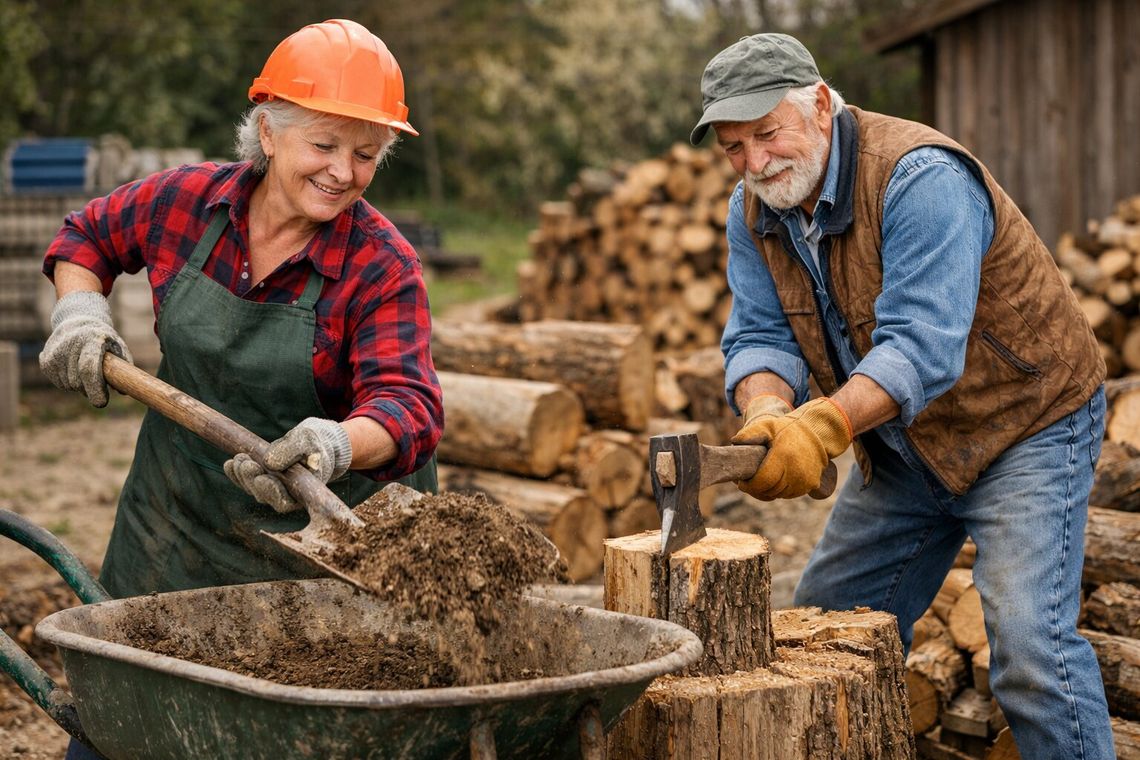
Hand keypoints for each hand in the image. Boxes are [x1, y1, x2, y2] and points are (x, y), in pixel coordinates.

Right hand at [39, 291, 132, 407]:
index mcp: (92, 339)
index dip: (95, 388)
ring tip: (86, 371)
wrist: (78, 322)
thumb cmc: (104, 340)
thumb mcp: (119, 348)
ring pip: (68, 385)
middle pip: (78, 381)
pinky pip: (59, 383)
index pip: (88, 368)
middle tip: (100, 385)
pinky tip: (74, 369)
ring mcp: (54, 352)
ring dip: (80, 386)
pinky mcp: (45, 360)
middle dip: (90, 389)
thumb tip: (123, 391)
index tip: (102, 403)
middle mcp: (70, 343)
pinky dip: (69, 383)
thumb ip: (124, 368)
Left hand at [223, 418, 351, 511]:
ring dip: (243, 475)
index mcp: (302, 493)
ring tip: (239, 458)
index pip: (285, 502)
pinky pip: (245, 481)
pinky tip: (229, 464)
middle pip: (264, 496)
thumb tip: (268, 463)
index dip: (271, 493)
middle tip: (247, 464)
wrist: (312, 445)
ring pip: (253, 488)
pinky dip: (236, 473)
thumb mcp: (306, 441)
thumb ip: (291, 450)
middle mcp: (286, 496)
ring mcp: (272, 490)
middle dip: (252, 480)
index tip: (262, 478)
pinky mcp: (261, 481)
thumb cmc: (312, 445)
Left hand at [731, 397, 851, 499]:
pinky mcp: (811, 485)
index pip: (762, 482)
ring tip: (761, 479)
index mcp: (783, 457)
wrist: (817, 433)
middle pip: (769, 491)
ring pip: (778, 494)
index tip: (741, 482)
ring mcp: (805, 480)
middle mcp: (796, 472)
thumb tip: (734, 442)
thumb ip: (751, 433)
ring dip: (768, 490)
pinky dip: (780, 490)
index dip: (748, 485)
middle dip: (755, 488)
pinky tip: (776, 480)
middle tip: (747, 481)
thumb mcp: (768, 426)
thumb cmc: (788, 429)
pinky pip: (789, 494)